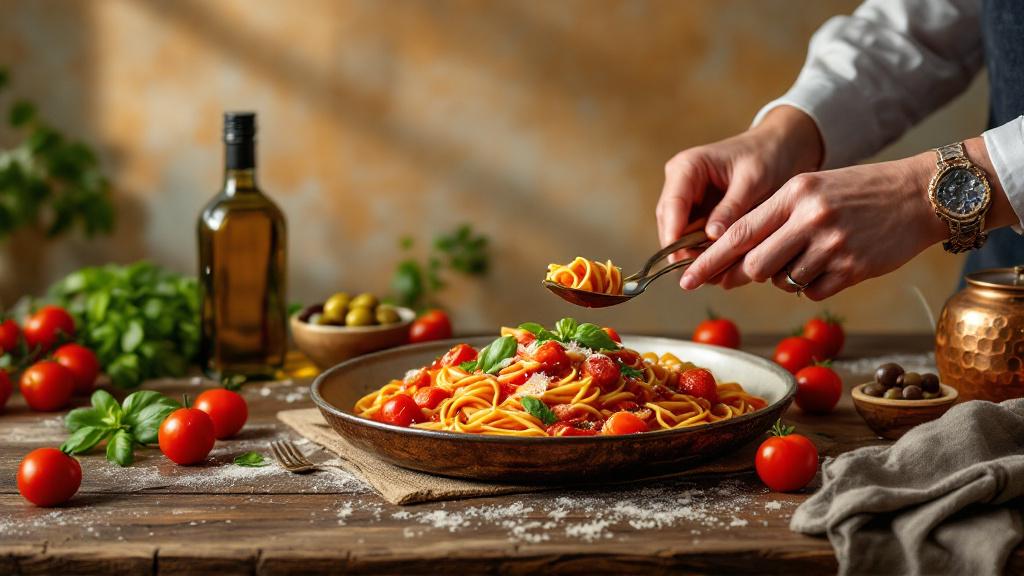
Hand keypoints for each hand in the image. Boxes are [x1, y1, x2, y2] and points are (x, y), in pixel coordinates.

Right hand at [656, 106, 822, 278]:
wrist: (782, 148)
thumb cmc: (768, 156)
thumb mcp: (752, 181)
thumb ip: (731, 209)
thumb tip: (711, 237)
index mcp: (686, 168)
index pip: (671, 207)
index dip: (674, 236)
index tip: (683, 260)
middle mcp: (680, 185)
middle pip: (671, 226)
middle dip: (686, 251)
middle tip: (705, 275)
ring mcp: (688, 201)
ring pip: (682, 237)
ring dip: (697, 256)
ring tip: (718, 276)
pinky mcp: (700, 214)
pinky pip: (697, 239)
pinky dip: (709, 253)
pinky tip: (726, 267)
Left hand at [680, 138, 1014, 299]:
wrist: (918, 195)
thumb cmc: (857, 193)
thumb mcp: (811, 189)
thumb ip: (773, 220)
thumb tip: (734, 262)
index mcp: (793, 193)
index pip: (737, 233)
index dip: (707, 260)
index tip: (684, 279)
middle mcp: (810, 217)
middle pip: (755, 265)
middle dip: (750, 274)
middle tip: (759, 270)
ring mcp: (833, 244)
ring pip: (783, 282)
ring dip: (787, 278)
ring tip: (811, 256)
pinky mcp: (854, 268)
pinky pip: (812, 292)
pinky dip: (813, 286)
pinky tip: (832, 265)